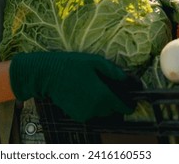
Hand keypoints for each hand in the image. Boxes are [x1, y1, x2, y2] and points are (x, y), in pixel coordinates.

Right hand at [9, 52, 140, 121]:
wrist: (48, 75)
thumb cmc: (72, 65)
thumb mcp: (95, 62)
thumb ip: (113, 71)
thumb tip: (127, 78)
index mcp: (103, 96)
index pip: (123, 107)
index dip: (129, 105)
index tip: (131, 102)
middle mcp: (96, 108)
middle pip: (112, 110)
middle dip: (113, 102)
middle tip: (108, 89)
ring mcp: (85, 113)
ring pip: (101, 113)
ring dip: (102, 105)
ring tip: (94, 90)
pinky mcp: (76, 115)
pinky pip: (90, 113)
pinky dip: (91, 107)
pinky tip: (85, 94)